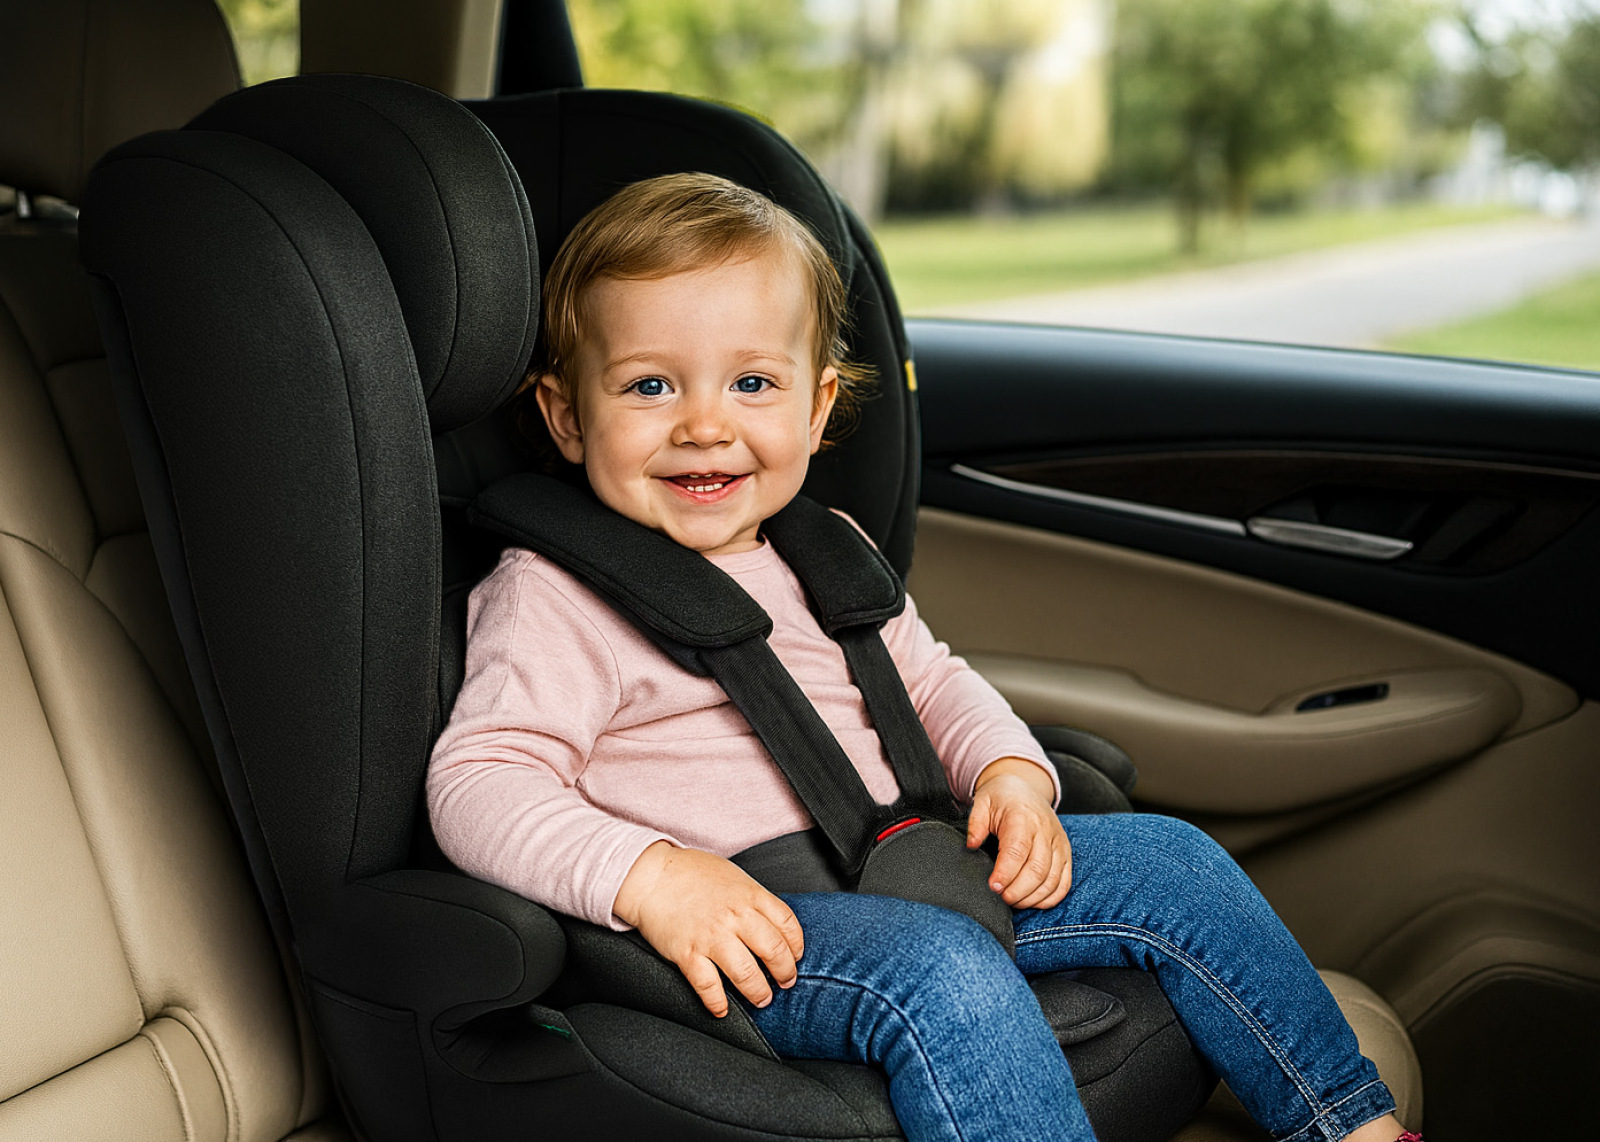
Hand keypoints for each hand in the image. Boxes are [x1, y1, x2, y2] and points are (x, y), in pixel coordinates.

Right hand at [613, 842, 804, 1017]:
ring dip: (758, 992)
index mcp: (749, 895)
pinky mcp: (688, 954)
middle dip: (784, 973)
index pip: (787, 924)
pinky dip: (718, 1003)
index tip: (795, 956)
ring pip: (746, 974)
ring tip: (762, 998)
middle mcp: (734, 916)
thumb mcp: (733, 876)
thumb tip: (772, 923)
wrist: (652, 875)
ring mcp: (711, 937)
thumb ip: (753, 899)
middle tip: (785, 982)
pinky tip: (722, 1009)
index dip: (796, 945)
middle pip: (773, 951)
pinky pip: (708, 986)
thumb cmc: (691, 873)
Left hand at [967, 757, 1072, 909]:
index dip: (1006, 873)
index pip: (1017, 850)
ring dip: (1033, 897)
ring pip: (1052, 879)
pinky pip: (1064, 882)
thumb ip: (975, 823)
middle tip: (1001, 899)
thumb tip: (971, 845)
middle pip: (1037, 869)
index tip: (993, 887)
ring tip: (1013, 902)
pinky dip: (1050, 898)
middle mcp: (1045, 831)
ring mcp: (1058, 844)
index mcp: (1022, 818)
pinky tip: (1034, 902)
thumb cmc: (1001, 799)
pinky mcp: (1065, 854)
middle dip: (1018, 891)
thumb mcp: (982, 803)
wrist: (1026, 789)